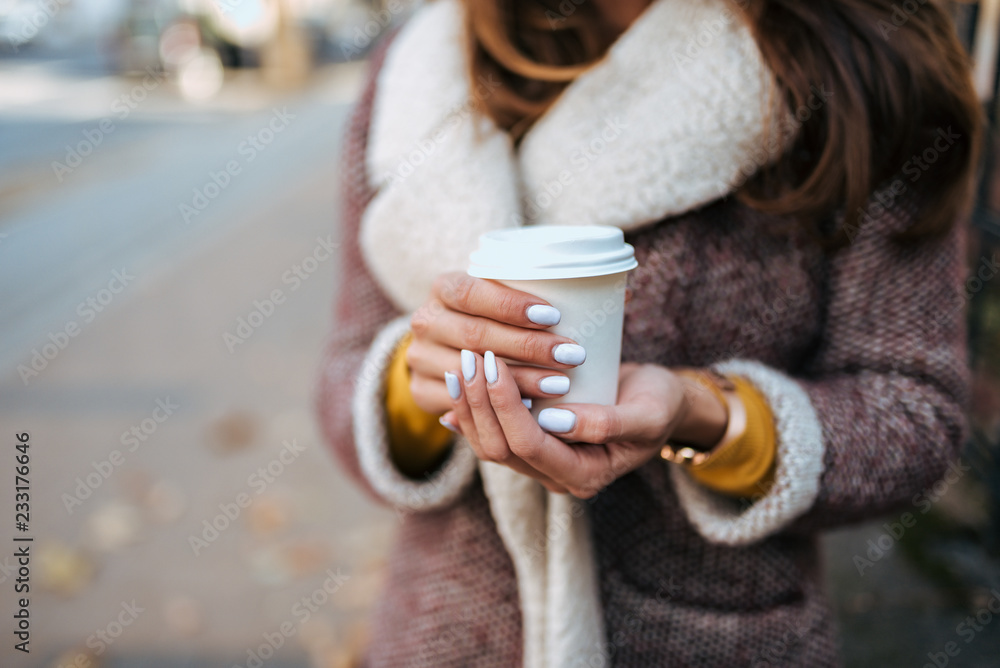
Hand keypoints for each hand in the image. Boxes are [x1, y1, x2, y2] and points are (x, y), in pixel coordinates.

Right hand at [407, 272, 586, 415]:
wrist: (447, 347)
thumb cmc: (491, 315)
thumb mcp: (499, 294)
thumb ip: (523, 292)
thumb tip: (577, 287)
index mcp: (443, 288)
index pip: (472, 292)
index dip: (511, 305)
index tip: (553, 315)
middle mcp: (425, 322)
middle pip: (476, 335)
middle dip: (528, 346)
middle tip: (571, 355)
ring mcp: (420, 358)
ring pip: (472, 373)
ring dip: (521, 381)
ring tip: (561, 384)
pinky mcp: (422, 391)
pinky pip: (463, 404)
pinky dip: (499, 406)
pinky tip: (533, 408)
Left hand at [441, 354, 700, 497]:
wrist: (661, 404)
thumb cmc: (659, 404)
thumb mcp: (647, 414)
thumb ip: (607, 423)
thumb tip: (556, 422)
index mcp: (585, 475)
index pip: (530, 445)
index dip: (506, 406)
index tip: (494, 364)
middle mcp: (557, 476)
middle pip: (500, 448)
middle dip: (480, 403)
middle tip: (469, 357)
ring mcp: (541, 463)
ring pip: (490, 443)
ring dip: (470, 405)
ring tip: (458, 365)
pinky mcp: (532, 444)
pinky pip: (493, 433)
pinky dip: (473, 410)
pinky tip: (455, 387)